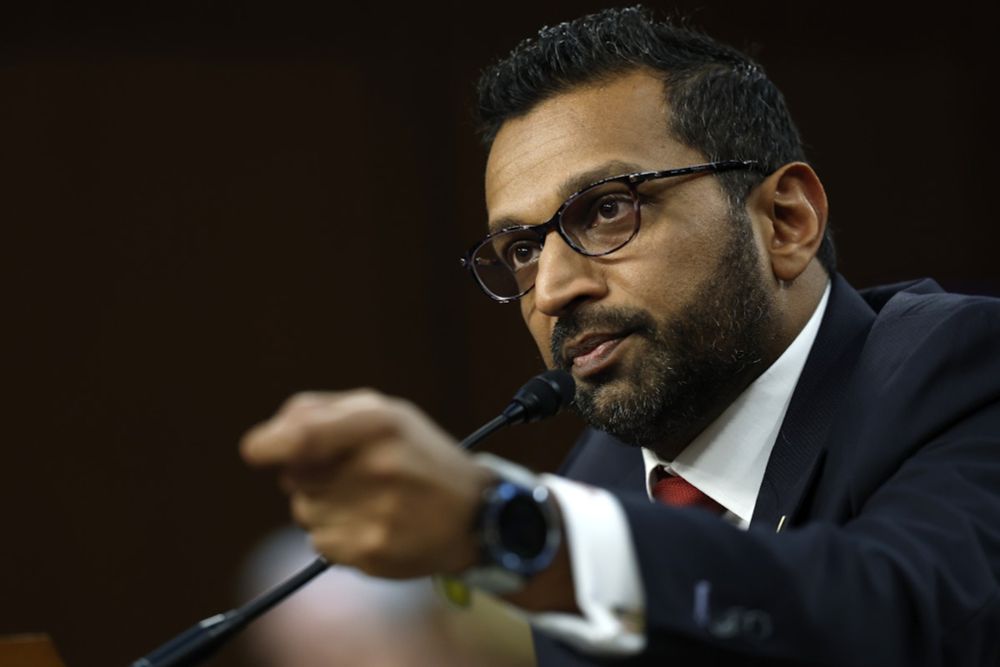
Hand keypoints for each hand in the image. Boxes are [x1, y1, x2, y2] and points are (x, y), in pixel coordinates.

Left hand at [240, 389, 494, 578]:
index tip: (257, 452)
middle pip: (295, 477)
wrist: (476, 514)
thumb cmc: (420, 456)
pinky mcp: (372, 551)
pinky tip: (372, 525)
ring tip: (368, 501)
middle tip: (352, 476)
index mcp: (380, 422)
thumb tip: (265, 440)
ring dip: (322, 507)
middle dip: (308, 476)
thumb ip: (322, 413)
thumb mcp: (384, 414)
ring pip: (304, 512)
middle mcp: (378, 466)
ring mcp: (376, 512)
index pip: (302, 434)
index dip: (269, 444)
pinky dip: (335, 536)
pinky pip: (320, 543)